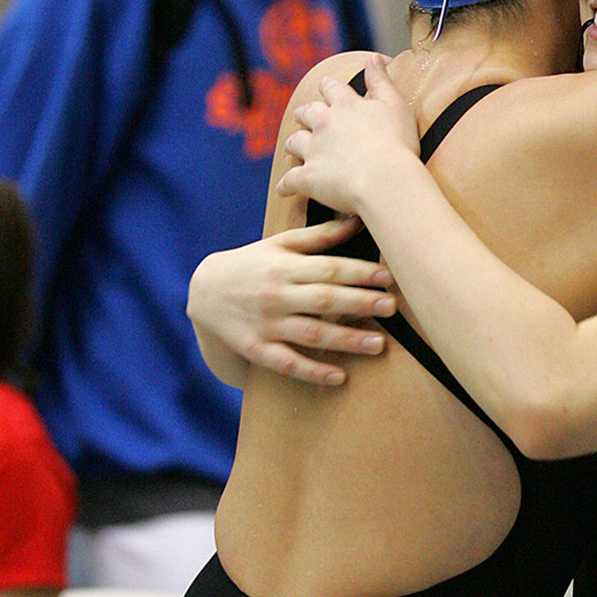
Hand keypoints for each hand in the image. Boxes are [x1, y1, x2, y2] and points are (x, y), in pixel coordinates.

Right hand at [187, 219, 397, 385]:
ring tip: (379, 344)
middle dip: (361, 303)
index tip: (389, 277)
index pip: (328, 268)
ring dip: (346, 340)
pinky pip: (287, 364)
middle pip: (324, 300)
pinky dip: (313, 371)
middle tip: (392, 307)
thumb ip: (318, 236)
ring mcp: (266, 324)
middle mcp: (276, 295)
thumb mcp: (279, 244)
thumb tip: (357, 219)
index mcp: (284, 266)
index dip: (360, 273)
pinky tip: (339, 377)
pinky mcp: (256, 349)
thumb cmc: (252, 264)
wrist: (204, 291)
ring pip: (311, 334)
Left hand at [276, 55, 420, 211]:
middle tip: (303, 116)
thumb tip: (373, 58)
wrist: (385, 179)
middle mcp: (324, 123)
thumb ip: (381, 80)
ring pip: (293, 142)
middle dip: (304, 114)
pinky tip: (283, 189)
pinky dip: (285, 185)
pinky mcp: (307, 177)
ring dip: (292, 144)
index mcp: (346, 105)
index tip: (325, 85)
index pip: (331, 88)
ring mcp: (313, 150)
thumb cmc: (397, 143)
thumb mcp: (396, 105)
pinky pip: (289, 181)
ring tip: (291, 147)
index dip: (327, 86)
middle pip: (307, 113)